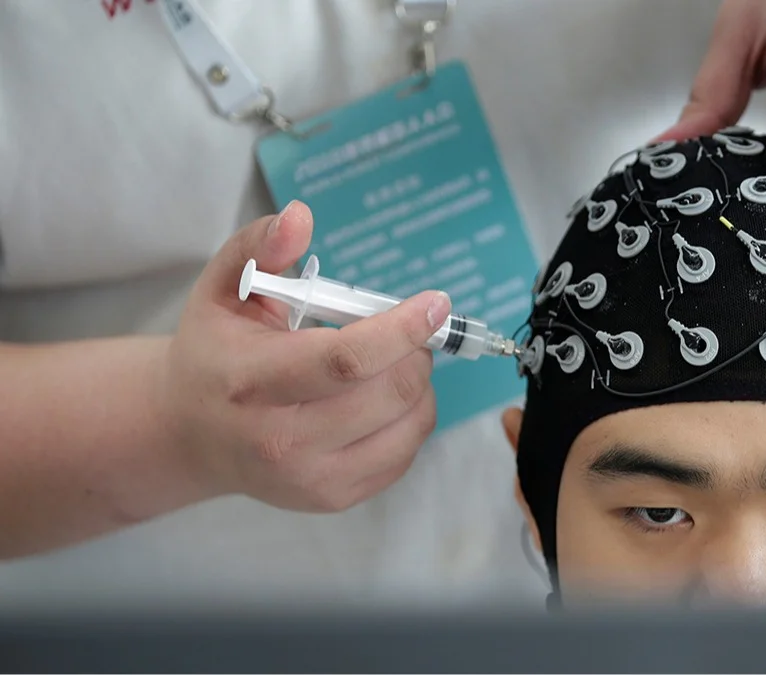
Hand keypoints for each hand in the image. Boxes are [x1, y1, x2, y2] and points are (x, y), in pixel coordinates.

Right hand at [164, 201, 446, 511]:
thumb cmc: (215, 352)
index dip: (401, 329)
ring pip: (410, 424)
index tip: (435, 303)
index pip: (345, 360)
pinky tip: (381, 398)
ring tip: (390, 362)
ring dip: (418, 383)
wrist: (190, 433)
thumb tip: (301, 215)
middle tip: (405, 331)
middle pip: (390, 392)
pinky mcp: (334, 498)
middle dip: (415, 351)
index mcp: (249, 382)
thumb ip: (260, 245)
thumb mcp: (223, 289)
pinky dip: (411, 418)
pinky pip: (406, 454)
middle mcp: (279, 441)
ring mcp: (310, 478)